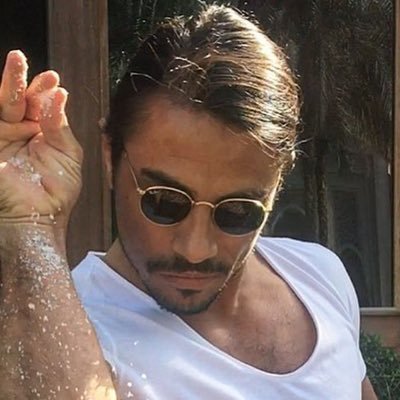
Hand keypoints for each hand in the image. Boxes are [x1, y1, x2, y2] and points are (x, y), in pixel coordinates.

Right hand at [0, 50, 82, 225]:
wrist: (39, 217)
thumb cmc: (57, 191)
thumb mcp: (68, 154)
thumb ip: (61, 126)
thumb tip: (60, 96)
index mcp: (41, 133)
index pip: (40, 104)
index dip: (44, 90)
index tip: (53, 79)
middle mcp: (20, 132)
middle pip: (17, 99)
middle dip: (21, 79)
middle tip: (21, 59)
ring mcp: (1, 139)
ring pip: (1, 105)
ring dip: (8, 85)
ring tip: (16, 63)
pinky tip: (7, 95)